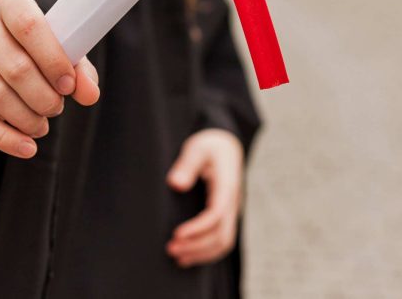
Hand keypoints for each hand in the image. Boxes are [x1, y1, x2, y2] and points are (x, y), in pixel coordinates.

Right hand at [0, 0, 99, 158]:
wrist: (2, 52)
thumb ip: (80, 71)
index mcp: (9, 4)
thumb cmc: (39, 50)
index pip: (28, 24)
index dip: (52, 58)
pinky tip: (25, 146)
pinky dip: (2, 137)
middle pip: (14, 66)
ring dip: (25, 118)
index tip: (69, 86)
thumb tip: (89, 94)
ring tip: (42, 125)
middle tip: (56, 108)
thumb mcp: (62, 52)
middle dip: (43, 96)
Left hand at [165, 129, 243, 267]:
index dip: (197, 229)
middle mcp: (231, 203)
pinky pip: (221, 240)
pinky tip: (186, 257)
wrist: (226, 145)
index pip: (215, 216)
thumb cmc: (209, 145)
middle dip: (197, 246)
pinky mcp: (225, 216)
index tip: (176, 234)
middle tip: (170, 249)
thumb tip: (175, 184)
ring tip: (176, 257)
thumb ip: (187, 164)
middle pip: (221, 235)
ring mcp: (230, 211)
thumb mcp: (197, 147)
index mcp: (226, 187)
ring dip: (201, 253)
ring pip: (223, 243)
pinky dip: (206, 253)